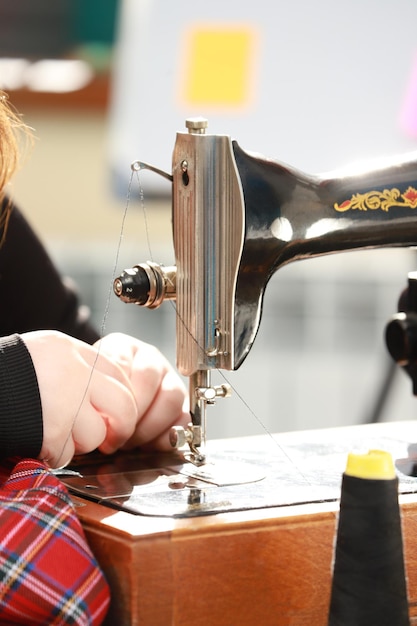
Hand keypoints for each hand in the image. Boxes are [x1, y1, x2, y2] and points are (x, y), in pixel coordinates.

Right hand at [23, 330, 137, 467]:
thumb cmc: (3, 378)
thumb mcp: (42, 356)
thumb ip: (76, 370)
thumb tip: (110, 401)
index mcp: (69, 349)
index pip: (120, 374)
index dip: (123, 400)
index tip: (115, 415)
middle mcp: (72, 371)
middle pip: (124, 406)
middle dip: (120, 429)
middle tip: (109, 441)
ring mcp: (62, 401)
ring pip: (95, 436)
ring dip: (77, 444)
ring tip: (51, 433)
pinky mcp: (49, 431)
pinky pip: (67, 454)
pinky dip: (53, 455)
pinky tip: (34, 441)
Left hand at [94, 333, 188, 450]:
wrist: (107, 402)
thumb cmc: (97, 395)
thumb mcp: (89, 387)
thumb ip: (92, 396)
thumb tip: (94, 422)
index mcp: (123, 348)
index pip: (122, 365)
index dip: (113, 398)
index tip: (103, 420)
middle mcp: (150, 359)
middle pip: (149, 380)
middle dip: (132, 415)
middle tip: (118, 434)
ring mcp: (169, 379)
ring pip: (172, 399)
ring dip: (150, 427)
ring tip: (132, 440)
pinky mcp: (184, 403)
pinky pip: (185, 419)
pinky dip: (167, 437)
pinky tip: (148, 444)